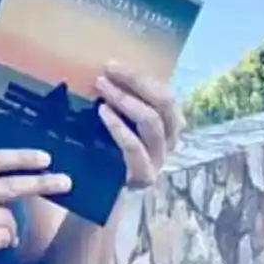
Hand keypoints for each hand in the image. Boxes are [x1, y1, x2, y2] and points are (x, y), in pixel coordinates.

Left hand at [94, 60, 184, 189]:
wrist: (95, 198)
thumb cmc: (102, 152)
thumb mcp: (113, 123)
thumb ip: (117, 102)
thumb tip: (99, 70)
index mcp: (167, 125)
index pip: (165, 95)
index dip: (141, 77)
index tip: (112, 64)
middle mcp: (169, 141)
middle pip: (165, 105)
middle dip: (137, 82)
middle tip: (107, 71)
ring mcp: (158, 160)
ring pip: (153, 124)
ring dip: (126, 100)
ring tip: (101, 87)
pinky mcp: (143, 176)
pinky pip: (135, 148)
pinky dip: (119, 127)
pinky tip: (102, 112)